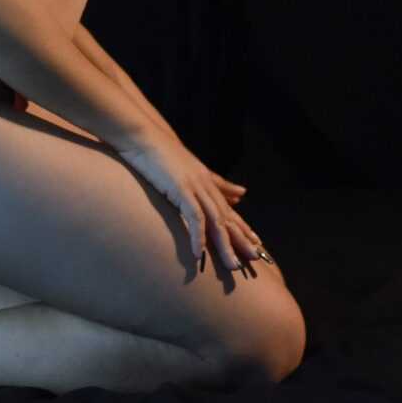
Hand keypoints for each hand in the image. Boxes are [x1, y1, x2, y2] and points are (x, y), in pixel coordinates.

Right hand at [118, 133, 268, 279]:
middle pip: (228, 218)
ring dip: (225, 245)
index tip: (257, 245)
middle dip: (241, 239)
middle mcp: (206, 186)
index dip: (243, 228)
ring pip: (216, 221)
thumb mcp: (194, 171)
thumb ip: (218, 183)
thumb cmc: (164, 155)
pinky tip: (199, 253)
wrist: (144, 137)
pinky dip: (198, 236)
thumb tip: (241, 192)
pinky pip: (194, 217)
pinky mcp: (181, 190)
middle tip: (255, 258)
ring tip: (232, 265)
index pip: (229, 210)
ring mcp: (195, 188)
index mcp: (208, 183)